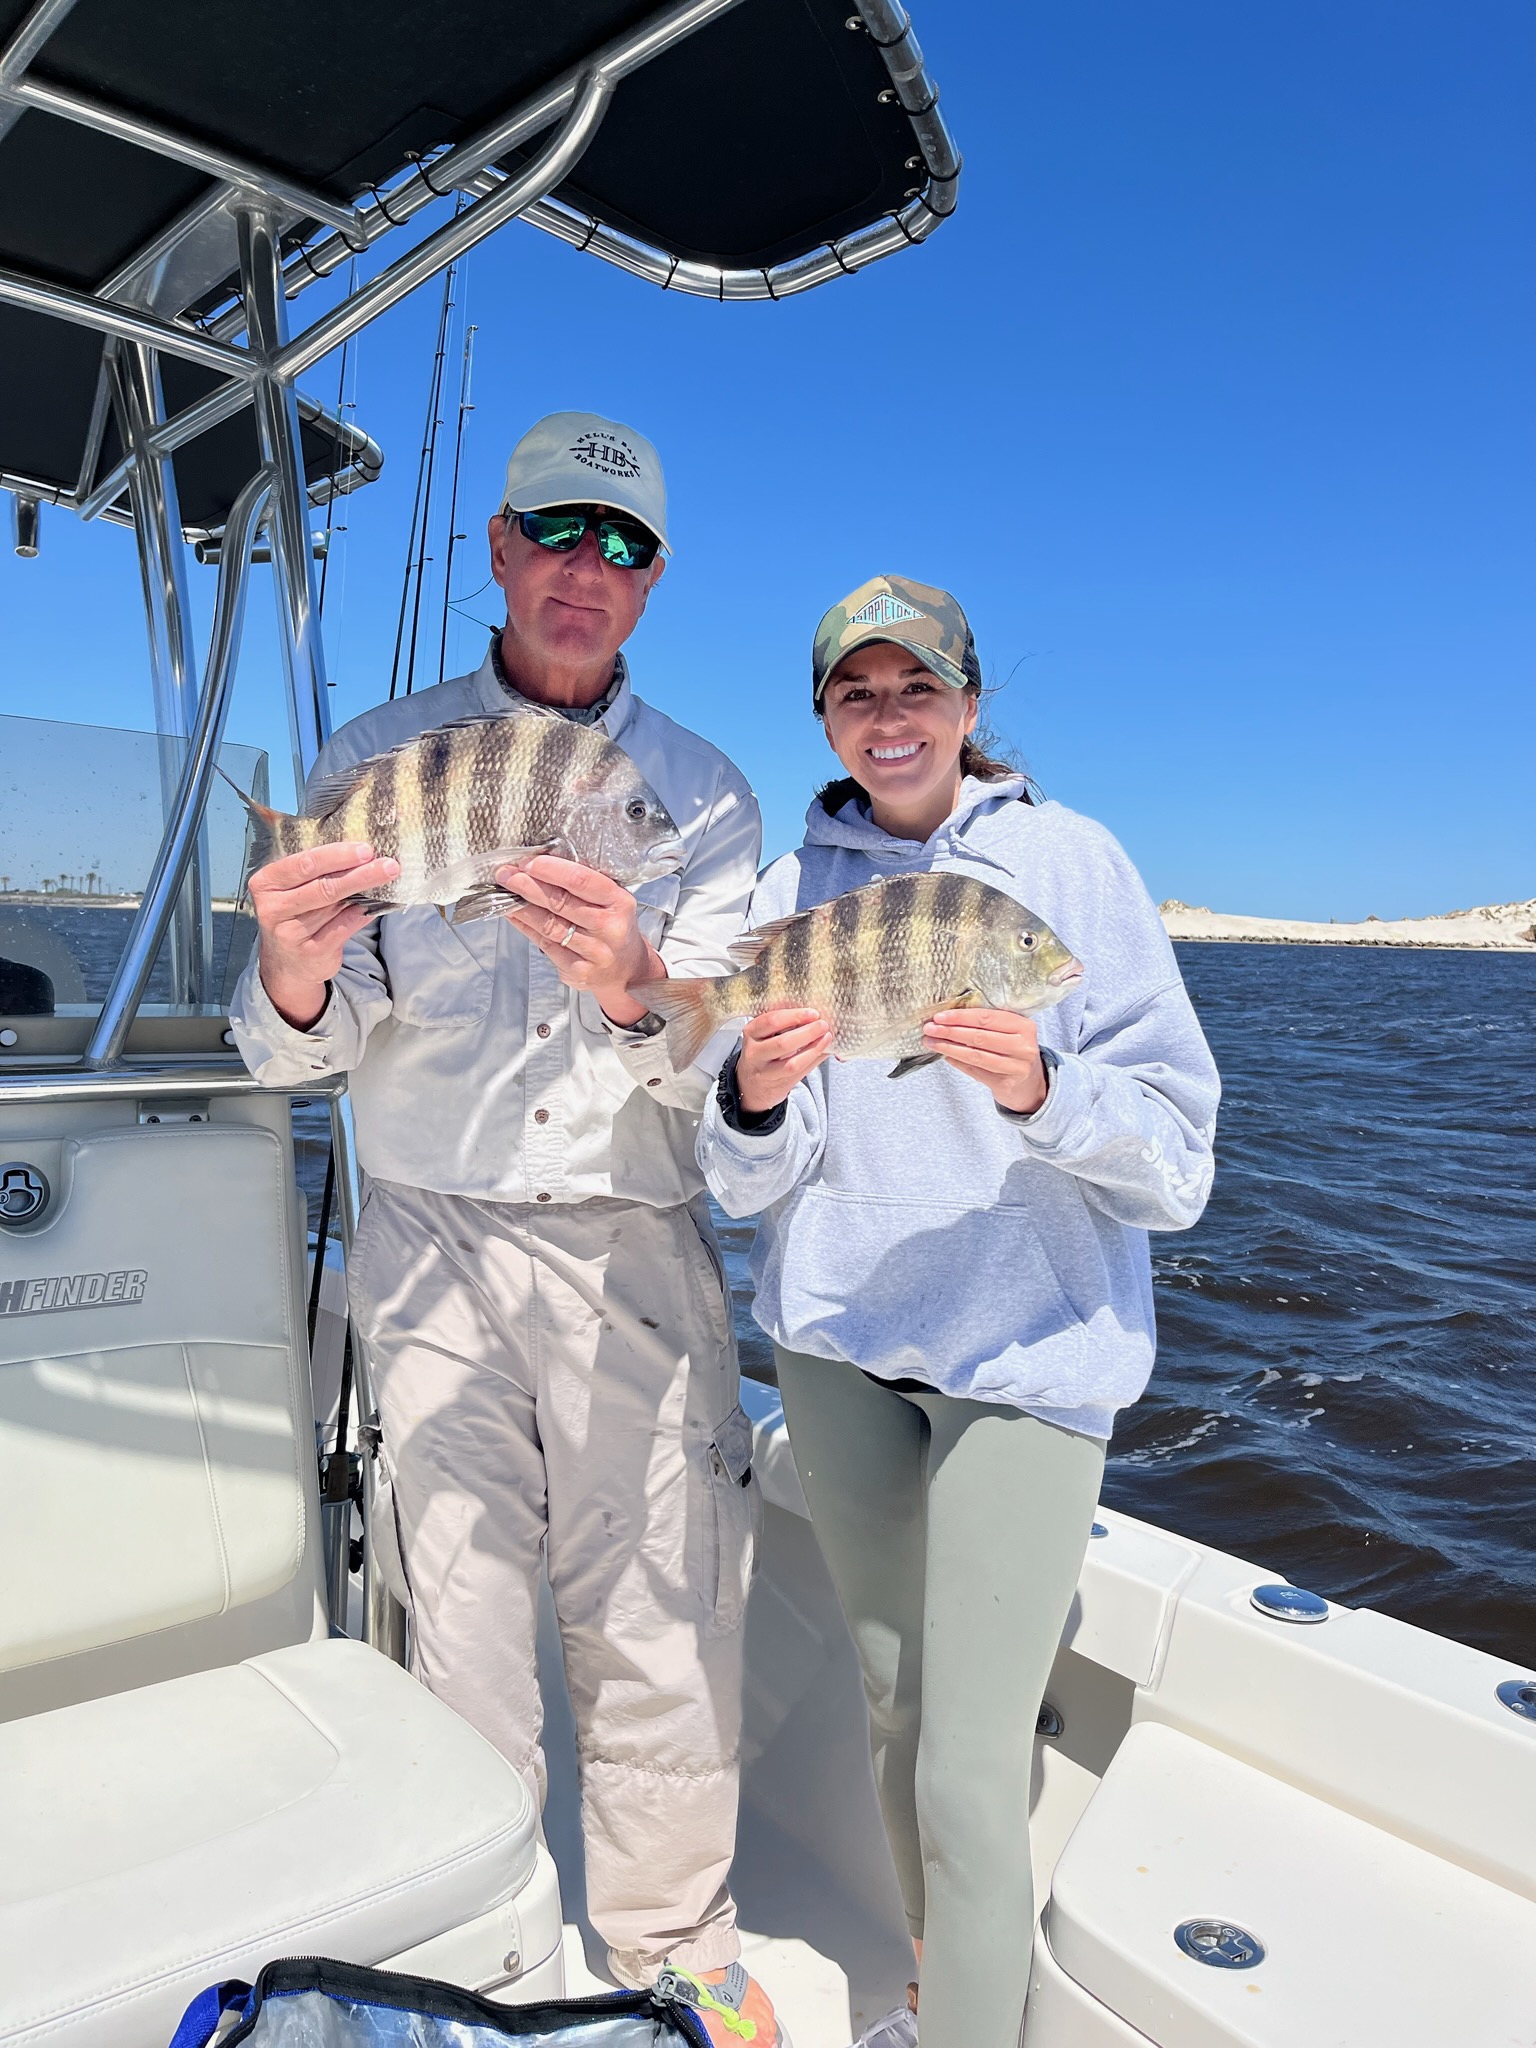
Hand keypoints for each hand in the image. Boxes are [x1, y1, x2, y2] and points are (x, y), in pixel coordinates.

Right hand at [251, 841, 400, 1030]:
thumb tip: (361, 852)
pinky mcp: (311, 952)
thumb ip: (317, 872)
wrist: (287, 963)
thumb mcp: (294, 890)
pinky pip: (345, 927)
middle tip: (388, 864)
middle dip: (359, 873)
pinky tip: (377, 904)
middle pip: (323, 886)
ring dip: (366, 890)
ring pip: (335, 906)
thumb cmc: (296, 914)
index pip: (304, 864)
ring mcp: (290, 933)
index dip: (337, 856)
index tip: (365, 849)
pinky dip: (364, 913)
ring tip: (387, 877)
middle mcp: (273, 908)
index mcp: (266, 883)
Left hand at [498, 854, 659, 1025]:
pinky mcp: (578, 971)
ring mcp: (594, 953)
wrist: (627, 969)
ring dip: (522, 907)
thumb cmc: (613, 927)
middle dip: (528, 885)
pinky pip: (545, 944)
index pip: (582, 881)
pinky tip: (515, 915)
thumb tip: (541, 866)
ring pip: (549, 925)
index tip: (528, 862)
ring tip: (505, 893)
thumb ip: (585, 885)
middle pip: (561, 903)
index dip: (551, 870)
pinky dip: (526, 927)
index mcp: (619, 902)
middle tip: (506, 874)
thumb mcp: (612, 901)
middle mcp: (609, 928)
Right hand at [736, 1006, 834, 1114]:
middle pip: (782, 1043)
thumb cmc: (764, 1051)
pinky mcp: (779, 1084)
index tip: (813, 1013)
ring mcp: (765, 1072)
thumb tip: (815, 1014)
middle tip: (823, 1025)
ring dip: (813, 1049)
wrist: (753, 1082)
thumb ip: (786, 1023)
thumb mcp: (765, 1034)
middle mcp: (754, 1053)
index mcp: (751, 1032)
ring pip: (792, 1064)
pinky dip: (814, 1060)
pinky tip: (823, 1050)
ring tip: (827, 1038)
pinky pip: (801, 1072)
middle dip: (807, 1032)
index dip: (794, 1016)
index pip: (771, 1021)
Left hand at [922, 1007, 1049, 1114]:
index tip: (939, 1016)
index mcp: (1024, 1025)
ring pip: (975, 1055)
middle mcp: (1023, 1045)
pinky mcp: (1006, 1083)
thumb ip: (987, 1023)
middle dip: (950, 1031)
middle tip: (929, 1029)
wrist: (1029, 1083)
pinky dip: (958, 1062)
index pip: (986, 1017)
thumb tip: (948, 1017)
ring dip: (949, 1048)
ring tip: (931, 1042)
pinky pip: (975, 1071)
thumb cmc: (1013, 1050)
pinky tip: (945, 1056)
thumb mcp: (1010, 1032)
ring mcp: (1016, 1066)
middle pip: (979, 1036)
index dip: (960, 1017)